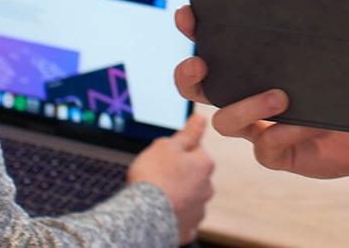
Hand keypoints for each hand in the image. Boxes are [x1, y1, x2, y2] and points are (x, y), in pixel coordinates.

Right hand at [126, 112, 214, 241]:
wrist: (141, 217)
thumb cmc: (153, 178)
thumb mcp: (167, 145)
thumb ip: (188, 133)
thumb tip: (201, 119)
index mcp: (205, 164)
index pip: (195, 149)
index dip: (177, 151)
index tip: (162, 157)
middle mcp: (207, 188)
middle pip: (192, 175)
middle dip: (178, 174)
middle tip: (157, 176)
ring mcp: (198, 211)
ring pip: (188, 198)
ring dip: (177, 196)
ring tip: (156, 196)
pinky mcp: (187, 230)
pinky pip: (182, 219)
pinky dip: (173, 216)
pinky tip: (160, 213)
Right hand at [171, 5, 348, 180]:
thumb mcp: (332, 50)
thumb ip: (316, 29)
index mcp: (254, 67)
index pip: (213, 46)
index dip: (193, 31)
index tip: (188, 14)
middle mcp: (247, 96)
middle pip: (199, 90)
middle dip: (188, 76)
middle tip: (199, 63)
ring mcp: (258, 127)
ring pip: (226, 122)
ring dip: (246, 107)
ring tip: (280, 97)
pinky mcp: (276, 154)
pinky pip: (267, 146)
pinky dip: (285, 133)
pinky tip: (308, 124)